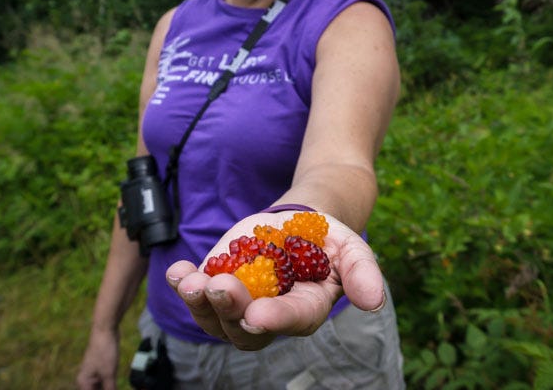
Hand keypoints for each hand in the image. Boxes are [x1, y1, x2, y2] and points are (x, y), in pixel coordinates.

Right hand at [76, 327, 119, 389]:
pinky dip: (112, 387)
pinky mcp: (102, 369)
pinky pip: (106, 383)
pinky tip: (118, 386)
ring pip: (102, 389)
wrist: (105, 330)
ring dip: (110, 389)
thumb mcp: (109, 374)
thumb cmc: (104, 351)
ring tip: (116, 386)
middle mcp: (86, 380)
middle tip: (115, 388)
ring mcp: (94, 374)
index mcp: (84, 383)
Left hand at [165, 212, 385, 350]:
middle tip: (219, 287)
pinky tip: (179, 270)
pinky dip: (184, 284)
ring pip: (214, 319)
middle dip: (229, 310)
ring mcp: (238, 303)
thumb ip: (363, 273)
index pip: (289, 321)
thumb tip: (373, 300)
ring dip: (199, 303)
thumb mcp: (353, 250)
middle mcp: (267, 316)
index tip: (258, 314)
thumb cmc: (328, 242)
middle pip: (244, 329)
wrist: (299, 223)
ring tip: (190, 281)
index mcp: (304, 311)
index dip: (274, 319)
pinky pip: (196, 292)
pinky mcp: (217, 282)